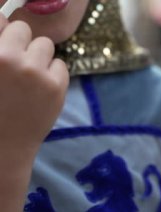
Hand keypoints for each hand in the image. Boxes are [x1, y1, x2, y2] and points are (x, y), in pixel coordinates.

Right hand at [0, 14, 68, 153]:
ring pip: (45, 45)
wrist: (3, 146)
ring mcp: (36, 72)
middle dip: (21, 44)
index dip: (5, 35)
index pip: (2, 22)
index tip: (7, 46)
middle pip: (24, 30)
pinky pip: (61, 64)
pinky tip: (42, 88)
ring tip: (30, 77)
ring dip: (39, 57)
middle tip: (18, 63)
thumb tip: (6, 24)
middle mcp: (11, 59)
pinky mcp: (57, 86)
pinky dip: (54, 73)